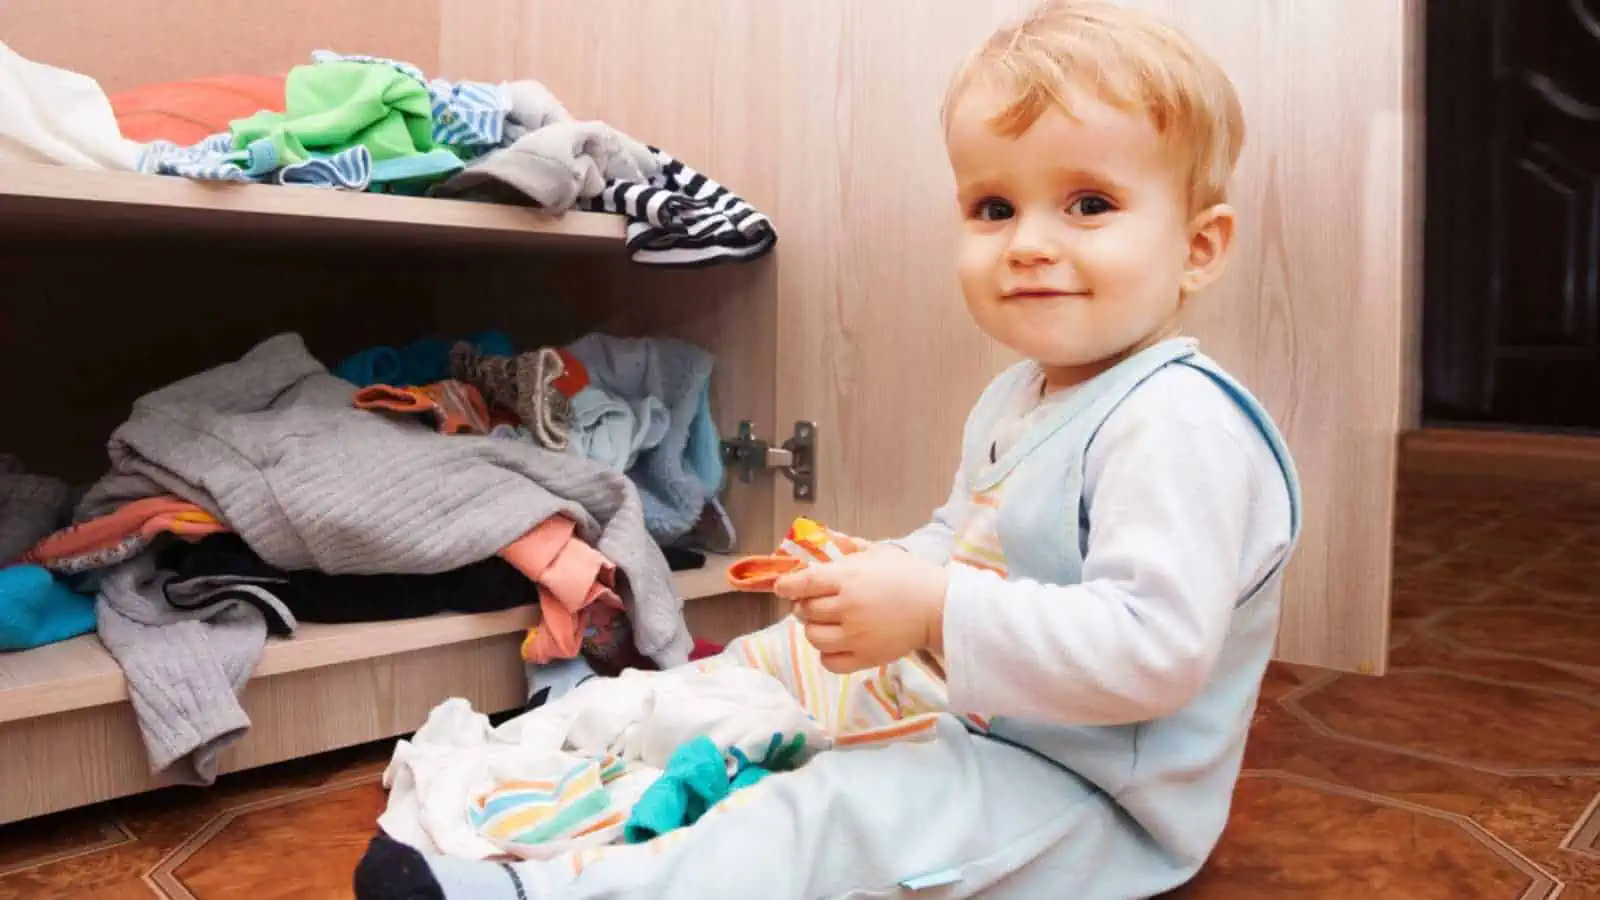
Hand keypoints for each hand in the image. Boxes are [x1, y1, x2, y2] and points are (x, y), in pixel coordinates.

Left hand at [772, 550, 948, 673]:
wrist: (938, 607)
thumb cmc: (910, 575)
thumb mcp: (879, 552)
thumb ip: (848, 547)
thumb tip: (823, 538)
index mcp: (848, 579)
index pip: (803, 584)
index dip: (787, 586)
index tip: (783, 588)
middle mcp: (847, 608)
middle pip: (805, 611)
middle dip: (804, 606)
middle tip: (814, 603)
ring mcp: (855, 636)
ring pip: (813, 637)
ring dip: (814, 629)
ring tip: (826, 622)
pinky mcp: (865, 657)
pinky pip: (829, 662)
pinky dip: (827, 654)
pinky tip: (837, 643)